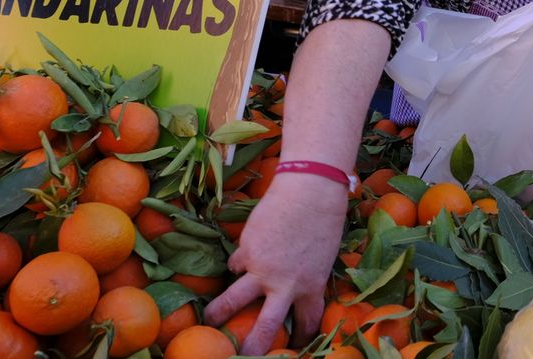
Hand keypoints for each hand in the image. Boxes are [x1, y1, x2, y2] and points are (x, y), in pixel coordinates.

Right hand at [204, 173, 349, 353]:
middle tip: (243, 358)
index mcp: (311, 287)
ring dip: (218, 314)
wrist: (309, 190)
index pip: (306, 322)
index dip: (300, 337)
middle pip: (264, 328)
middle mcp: (285, 286)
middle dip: (252, 349)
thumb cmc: (324, 219)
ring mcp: (261, 270)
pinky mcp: (245, 251)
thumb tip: (287, 289)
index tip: (293, 346)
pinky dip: (236, 265)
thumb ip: (305, 277)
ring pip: (231, 302)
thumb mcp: (322, 257)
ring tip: (209, 322)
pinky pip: (235, 265)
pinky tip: (240, 260)